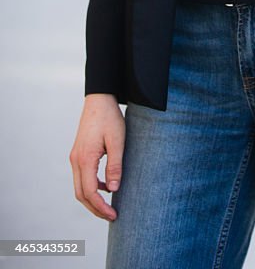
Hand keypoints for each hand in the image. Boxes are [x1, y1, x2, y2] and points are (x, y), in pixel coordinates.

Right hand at [69, 95, 125, 220]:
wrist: (99, 99)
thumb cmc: (110, 118)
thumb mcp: (117, 141)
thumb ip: (115, 166)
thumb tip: (114, 190)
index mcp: (85, 159)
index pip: (90, 192)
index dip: (101, 207)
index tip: (114, 215)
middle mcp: (76, 160)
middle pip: (81, 194)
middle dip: (95, 208)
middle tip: (111, 216)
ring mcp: (75, 157)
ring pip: (80, 187)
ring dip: (93, 199)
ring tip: (109, 205)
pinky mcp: (78, 154)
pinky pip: (82, 177)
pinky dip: (92, 187)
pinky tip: (106, 186)